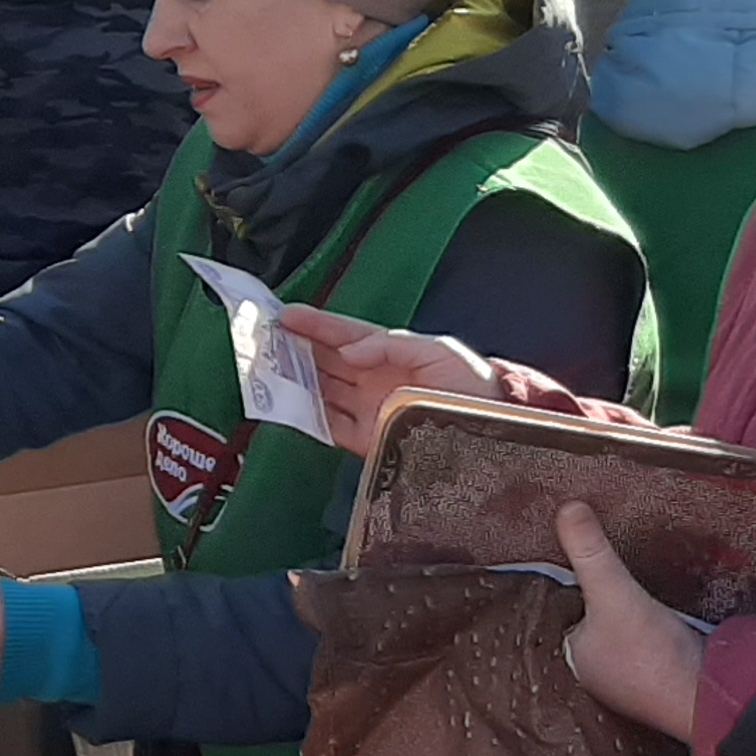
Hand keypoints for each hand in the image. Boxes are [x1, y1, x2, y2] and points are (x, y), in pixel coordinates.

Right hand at [278, 303, 500, 456]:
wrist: (491, 435)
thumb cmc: (472, 387)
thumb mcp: (438, 351)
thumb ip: (391, 345)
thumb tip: (348, 351)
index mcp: (391, 354)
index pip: (344, 335)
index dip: (315, 324)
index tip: (284, 315)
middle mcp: (374, 379)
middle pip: (326, 361)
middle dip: (295, 348)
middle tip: (264, 339)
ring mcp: (369, 410)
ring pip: (321, 391)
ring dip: (295, 380)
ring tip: (266, 369)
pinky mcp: (368, 440)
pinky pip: (329, 427)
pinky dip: (307, 417)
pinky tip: (287, 406)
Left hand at [556, 501, 705, 739]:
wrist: (711, 695)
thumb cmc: (652, 657)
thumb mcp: (613, 593)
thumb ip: (590, 552)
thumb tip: (567, 507)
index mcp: (577, 662)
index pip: (564, 618)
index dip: (568, 594)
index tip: (571, 568)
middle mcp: (602, 676)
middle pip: (596, 629)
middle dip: (601, 608)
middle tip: (607, 576)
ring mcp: (638, 681)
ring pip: (626, 639)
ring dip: (632, 621)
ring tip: (634, 592)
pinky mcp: (671, 677)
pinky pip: (657, 645)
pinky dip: (660, 631)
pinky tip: (668, 616)